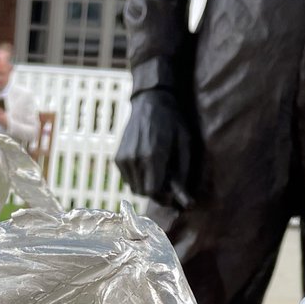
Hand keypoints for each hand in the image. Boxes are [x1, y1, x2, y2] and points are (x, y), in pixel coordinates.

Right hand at [115, 88, 197, 209]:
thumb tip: (186, 201)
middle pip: (144, 192)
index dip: (164, 197)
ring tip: (157, 172)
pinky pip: (128, 179)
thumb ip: (183, 174)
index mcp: (153, 156)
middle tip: (167, 183)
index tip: (173, 194)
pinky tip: (147, 166)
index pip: (153, 192)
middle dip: (157, 192)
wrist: (150, 102)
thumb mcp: (185, 145)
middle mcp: (135, 158)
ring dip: (147, 186)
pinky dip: (138, 179)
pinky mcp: (118, 158)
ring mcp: (123, 158)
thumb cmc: (173, 123)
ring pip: (135, 188)